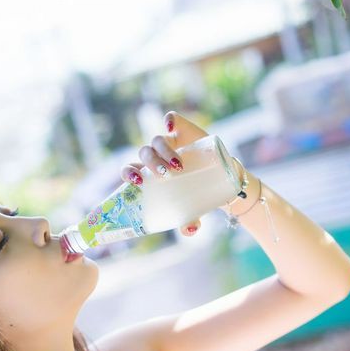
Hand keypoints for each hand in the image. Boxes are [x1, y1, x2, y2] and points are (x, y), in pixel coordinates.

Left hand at [120, 110, 208, 237]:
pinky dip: (169, 121)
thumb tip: (190, 231)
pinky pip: (171, 119)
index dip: (129, 174)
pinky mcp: (182, 129)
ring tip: (178, 165)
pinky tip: (170, 127)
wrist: (220, 175)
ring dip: (163, 151)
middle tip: (165, 175)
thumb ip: (189, 220)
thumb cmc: (197, 194)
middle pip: (144, 154)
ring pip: (156, 141)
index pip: (130, 170)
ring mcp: (168, 142)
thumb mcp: (192, 209)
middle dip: (151, 163)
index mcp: (148, 175)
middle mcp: (155, 156)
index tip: (139, 182)